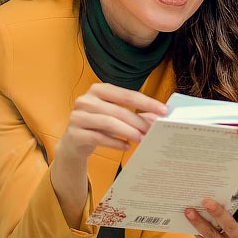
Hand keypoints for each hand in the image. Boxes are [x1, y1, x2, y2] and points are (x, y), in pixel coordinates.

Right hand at [51, 83, 166, 228]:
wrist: (73, 143)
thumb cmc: (98, 126)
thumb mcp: (115, 117)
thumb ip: (135, 115)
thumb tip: (157, 118)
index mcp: (98, 90)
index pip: (126, 94)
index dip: (146, 102)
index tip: (163, 111)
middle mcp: (85, 100)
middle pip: (118, 110)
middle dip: (138, 121)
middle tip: (153, 131)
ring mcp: (78, 116)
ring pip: (108, 123)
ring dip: (128, 132)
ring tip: (141, 139)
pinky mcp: (74, 133)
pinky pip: (98, 138)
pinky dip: (115, 143)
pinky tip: (126, 147)